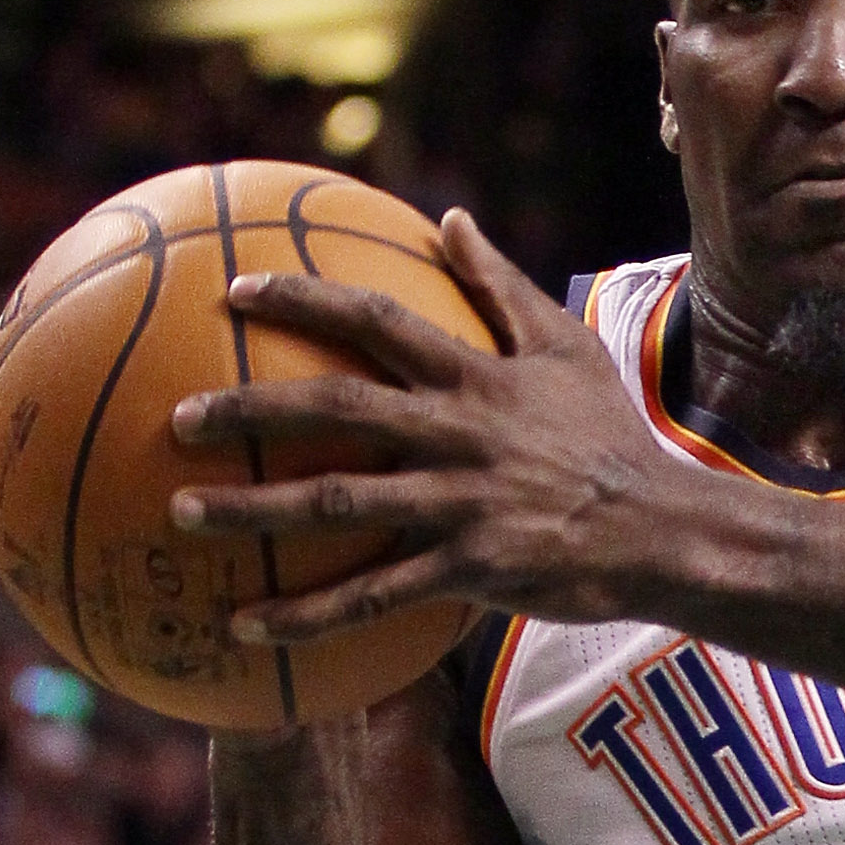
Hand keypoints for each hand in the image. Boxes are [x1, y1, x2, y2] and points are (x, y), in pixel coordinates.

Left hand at [166, 210, 674, 640]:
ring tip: (183, 512)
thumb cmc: (611, 437)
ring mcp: (462, 503)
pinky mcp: (469, 567)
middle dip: (250, 408)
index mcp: (478, 378)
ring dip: (252, 509)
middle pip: (337, 409)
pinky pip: (373, 594)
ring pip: (339, 503)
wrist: (666, 530)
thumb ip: (501, 287)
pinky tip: (245, 626)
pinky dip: (306, 613)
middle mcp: (461, 434)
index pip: (378, 322)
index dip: (304, 300)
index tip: (235, 291)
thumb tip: (450, 219)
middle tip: (178, 418)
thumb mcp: (567, 349)